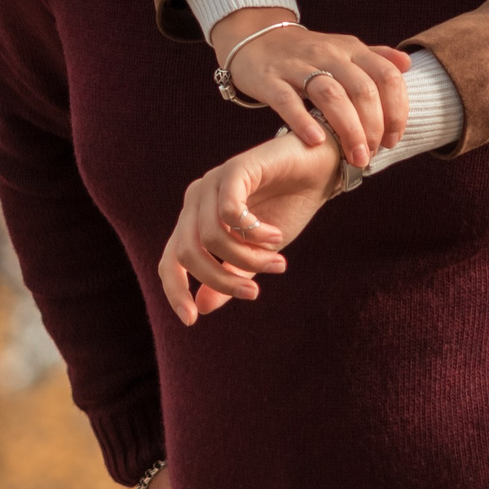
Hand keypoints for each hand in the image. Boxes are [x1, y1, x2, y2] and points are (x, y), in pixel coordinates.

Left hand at [157, 131, 344, 324]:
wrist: (318, 171)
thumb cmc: (285, 210)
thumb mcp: (255, 253)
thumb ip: (230, 276)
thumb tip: (202, 307)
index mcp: (195, 221)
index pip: (170, 260)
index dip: (175, 291)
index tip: (191, 320)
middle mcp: (196, 200)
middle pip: (187, 252)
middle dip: (220, 280)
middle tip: (254, 294)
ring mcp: (212, 182)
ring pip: (211, 237)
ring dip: (247, 259)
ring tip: (277, 262)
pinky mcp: (234, 168)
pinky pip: (230, 211)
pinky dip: (253, 232)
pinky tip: (275, 235)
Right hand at [208, 9, 411, 166]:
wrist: (255, 39)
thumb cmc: (305, 53)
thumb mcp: (342, 49)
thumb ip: (376, 58)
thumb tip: (407, 65)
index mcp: (350, 48)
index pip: (386, 75)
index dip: (397, 110)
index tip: (393, 139)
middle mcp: (327, 54)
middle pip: (362, 89)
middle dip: (373, 127)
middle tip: (371, 154)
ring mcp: (297, 65)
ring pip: (330, 95)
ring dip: (348, 129)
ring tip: (354, 157)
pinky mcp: (269, 79)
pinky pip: (288, 100)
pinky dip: (303, 121)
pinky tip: (316, 141)